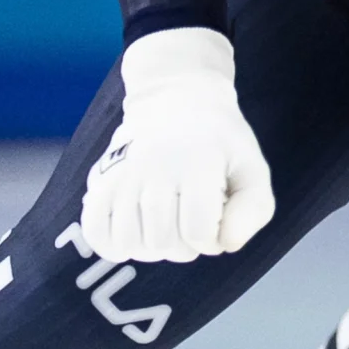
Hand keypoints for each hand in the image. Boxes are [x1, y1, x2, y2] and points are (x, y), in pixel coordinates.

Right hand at [80, 28, 275, 261]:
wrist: (176, 99)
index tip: (214, 222)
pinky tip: (132, 238)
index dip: (211, 241)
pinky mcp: (100, 179)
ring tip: (164, 228)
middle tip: (189, 223)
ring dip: (151, 249)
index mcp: (198, 164)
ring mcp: (123, 173)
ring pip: (130, 242)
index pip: (198, 233)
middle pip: (163, 242)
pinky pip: (94, 230)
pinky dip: (112, 246)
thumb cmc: (220, 142)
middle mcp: (155, 167)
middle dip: (183, 247)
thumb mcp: (253, 168)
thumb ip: (254, 210)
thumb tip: (226, 245)